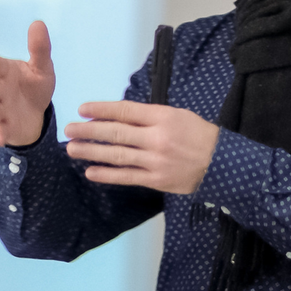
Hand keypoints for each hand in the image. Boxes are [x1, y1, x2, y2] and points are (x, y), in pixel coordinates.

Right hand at [0, 20, 56, 147]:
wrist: (35, 110)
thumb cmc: (34, 83)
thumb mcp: (42, 67)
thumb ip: (39, 48)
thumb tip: (38, 23)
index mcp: (6, 72)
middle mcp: (0, 90)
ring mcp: (2, 109)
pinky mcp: (7, 126)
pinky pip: (3, 131)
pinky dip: (1, 135)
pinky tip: (1, 140)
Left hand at [64, 100, 219, 193]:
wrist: (221, 164)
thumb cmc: (198, 134)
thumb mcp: (177, 115)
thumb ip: (149, 116)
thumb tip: (117, 116)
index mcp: (162, 117)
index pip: (125, 111)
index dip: (101, 109)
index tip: (82, 109)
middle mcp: (156, 138)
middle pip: (116, 133)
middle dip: (89, 131)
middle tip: (69, 129)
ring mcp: (155, 161)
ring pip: (117, 155)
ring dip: (91, 152)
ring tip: (71, 149)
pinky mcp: (156, 181)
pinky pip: (127, 177)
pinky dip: (107, 175)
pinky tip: (90, 171)